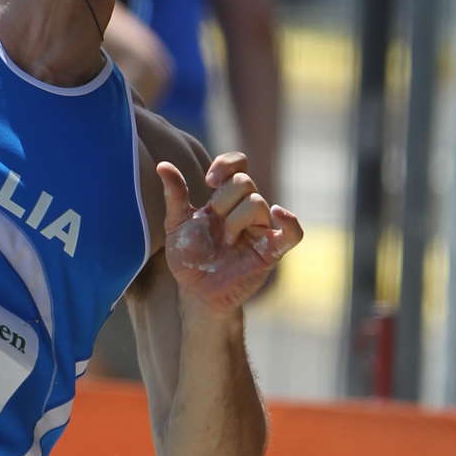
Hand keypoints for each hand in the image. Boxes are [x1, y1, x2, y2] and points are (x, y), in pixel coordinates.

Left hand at [157, 151, 302, 312]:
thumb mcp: (176, 224)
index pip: (238, 164)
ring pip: (258, 203)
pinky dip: (290, 221)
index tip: (210, 181)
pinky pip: (293, 232)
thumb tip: (163, 165)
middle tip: (214, 225)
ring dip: (236, 221)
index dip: (226, 164)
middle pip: (245, 182)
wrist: (196, 292)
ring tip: (226, 241)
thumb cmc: (189, 257)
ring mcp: (260, 229)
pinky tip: (278, 213)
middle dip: (224, 200)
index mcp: (224, 198)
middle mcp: (245, 209)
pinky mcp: (272, 251)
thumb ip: (174, 195)